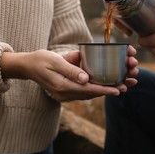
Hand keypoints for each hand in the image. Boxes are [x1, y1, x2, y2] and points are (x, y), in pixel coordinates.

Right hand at [1, 47, 137, 101]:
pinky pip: (85, 91)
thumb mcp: (54, 60)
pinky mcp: (67, 90)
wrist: (27, 66)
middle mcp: (66, 93)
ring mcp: (66, 93)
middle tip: (127, 85)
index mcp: (63, 86)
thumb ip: (70, 69)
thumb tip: (86, 78)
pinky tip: (108, 83)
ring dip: (106, 89)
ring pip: (90, 93)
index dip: (104, 90)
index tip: (119, 90)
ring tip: (123, 84)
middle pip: (92, 93)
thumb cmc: (40, 60)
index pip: (88, 90)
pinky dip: (97, 87)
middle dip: (110, 89)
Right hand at [114, 0, 154, 35]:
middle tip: (127, 30)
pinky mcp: (123, 0)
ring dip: (119, 22)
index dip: (112, 7)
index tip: (120, 19)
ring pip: (115, 9)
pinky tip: (127, 29)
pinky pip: (118, 10)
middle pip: (112, 4)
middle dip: (117, 19)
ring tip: (128, 32)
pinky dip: (121, 19)